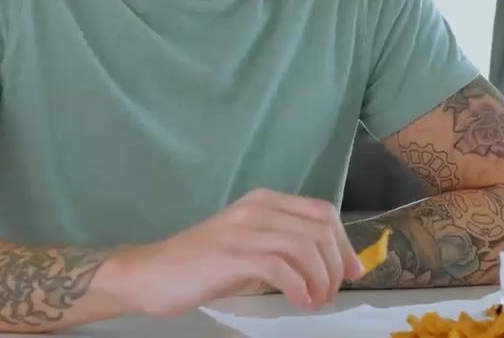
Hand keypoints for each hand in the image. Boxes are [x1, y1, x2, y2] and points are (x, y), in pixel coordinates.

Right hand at [119, 188, 365, 315]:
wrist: (150, 274)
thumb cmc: (201, 267)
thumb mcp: (249, 250)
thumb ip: (284, 250)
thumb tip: (327, 266)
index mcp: (264, 202)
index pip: (322, 212)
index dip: (345, 243)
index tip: (352, 271)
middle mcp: (257, 208)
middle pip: (320, 228)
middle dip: (336, 264)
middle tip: (331, 293)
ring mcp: (243, 229)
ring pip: (305, 246)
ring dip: (321, 278)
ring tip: (316, 300)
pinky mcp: (231, 254)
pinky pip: (281, 265)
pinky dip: (299, 286)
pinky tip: (300, 300)